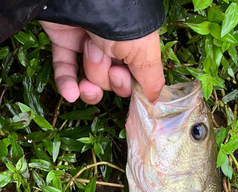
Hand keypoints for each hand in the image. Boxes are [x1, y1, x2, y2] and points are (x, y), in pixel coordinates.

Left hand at [39, 21, 164, 103]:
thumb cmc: (119, 22)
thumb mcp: (145, 54)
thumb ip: (152, 81)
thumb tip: (152, 102)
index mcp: (135, 49)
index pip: (131, 83)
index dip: (124, 86)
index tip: (119, 74)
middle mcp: (113, 48)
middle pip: (110, 82)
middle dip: (106, 76)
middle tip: (106, 57)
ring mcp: (88, 45)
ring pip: (90, 80)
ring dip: (90, 73)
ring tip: (88, 49)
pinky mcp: (64, 42)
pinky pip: (65, 73)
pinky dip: (67, 85)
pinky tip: (71, 94)